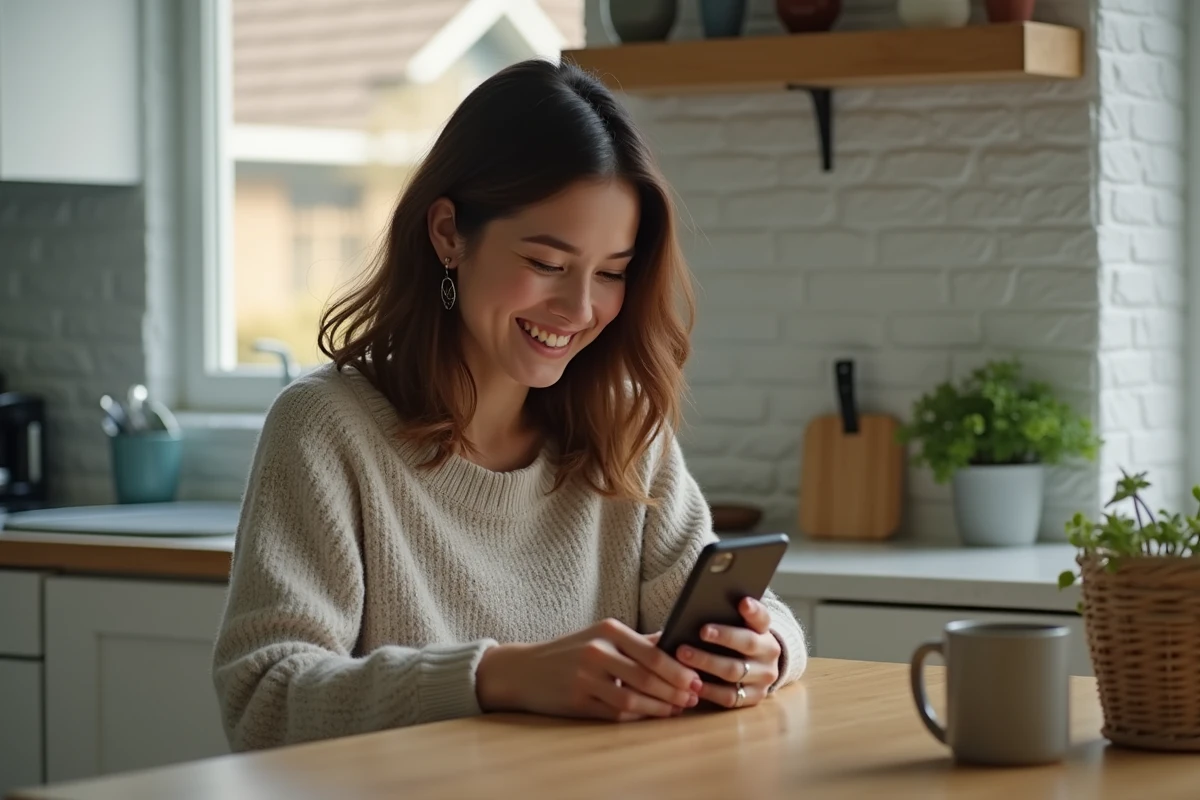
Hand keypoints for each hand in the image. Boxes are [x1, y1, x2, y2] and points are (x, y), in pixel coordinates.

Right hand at [476, 618, 703, 721]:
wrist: (524, 670)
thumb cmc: (570, 651)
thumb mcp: (602, 636)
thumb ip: (639, 641)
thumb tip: (677, 642)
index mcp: (608, 630)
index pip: (652, 652)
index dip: (679, 669)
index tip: (697, 678)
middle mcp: (597, 651)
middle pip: (647, 676)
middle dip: (675, 689)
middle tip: (694, 697)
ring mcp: (585, 677)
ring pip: (633, 698)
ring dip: (660, 706)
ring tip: (677, 709)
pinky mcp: (577, 701)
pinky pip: (616, 712)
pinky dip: (638, 715)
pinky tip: (652, 715)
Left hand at [672, 596, 779, 709]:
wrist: (757, 668)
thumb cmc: (736, 639)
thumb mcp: (738, 626)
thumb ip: (726, 617)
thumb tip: (697, 609)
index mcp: (764, 630)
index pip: (762, 617)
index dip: (753, 610)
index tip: (742, 602)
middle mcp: (769, 653)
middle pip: (748, 643)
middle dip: (723, 637)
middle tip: (701, 631)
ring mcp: (764, 677)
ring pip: (735, 670)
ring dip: (707, 663)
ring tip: (684, 655)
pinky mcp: (755, 697)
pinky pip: (730, 696)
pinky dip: (709, 690)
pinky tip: (692, 683)